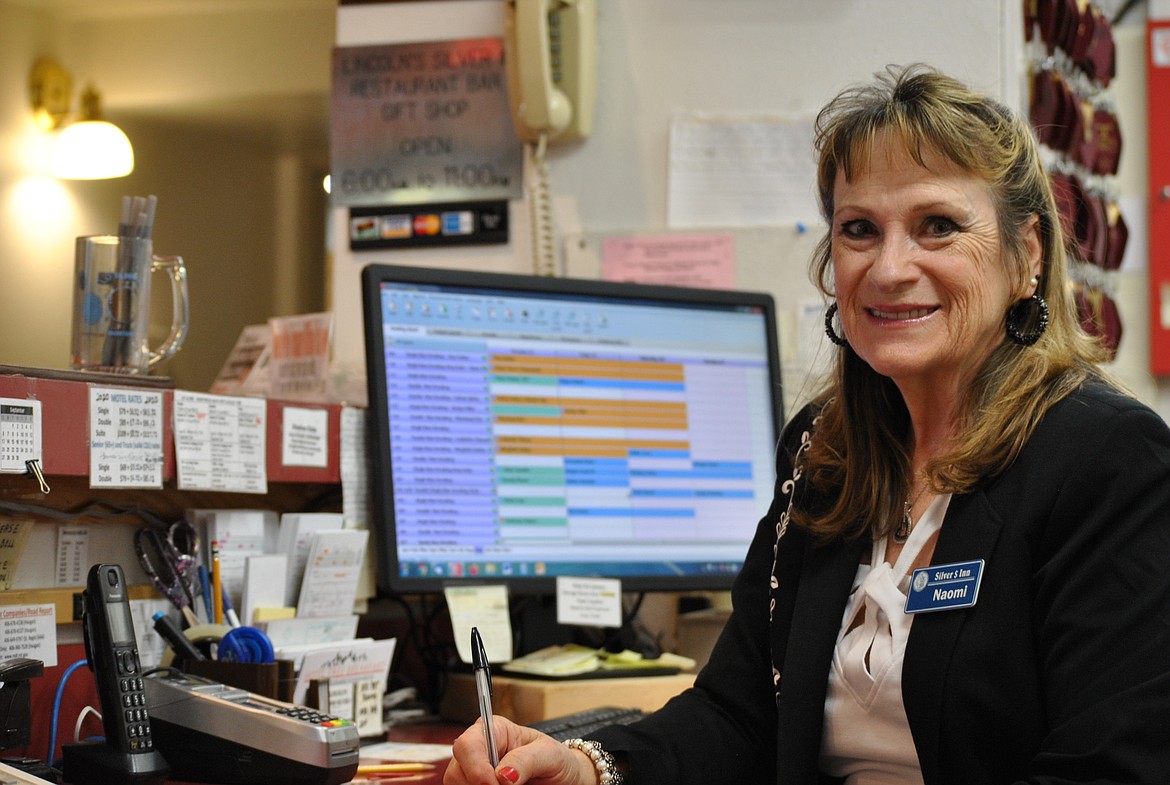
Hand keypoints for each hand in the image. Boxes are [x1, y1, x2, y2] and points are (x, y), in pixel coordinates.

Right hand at [444, 716, 598, 784]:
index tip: (492, 783)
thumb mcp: (550, 754)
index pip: (468, 744)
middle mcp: (480, 753)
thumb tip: (503, 774)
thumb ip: (527, 759)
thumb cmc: (557, 761)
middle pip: (456, 771)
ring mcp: (476, 774)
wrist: (565, 780)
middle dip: (477, 784)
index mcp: (494, 731)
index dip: (475, 766)